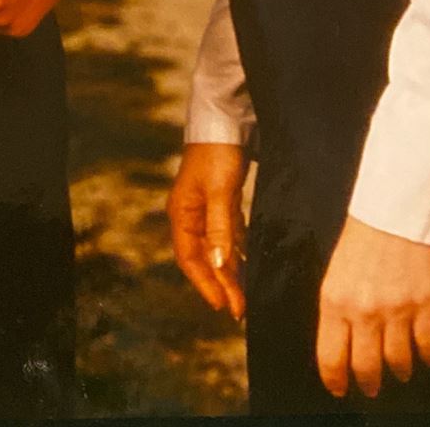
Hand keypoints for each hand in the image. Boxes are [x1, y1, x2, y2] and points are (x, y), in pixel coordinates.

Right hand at [168, 141, 248, 319]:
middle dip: (221, 283)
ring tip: (245, 296)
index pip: (190, 258)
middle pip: (204, 257)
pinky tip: (247, 265)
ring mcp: (206, 208)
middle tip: (240, 309)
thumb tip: (219, 265)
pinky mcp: (222, 202)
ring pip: (217, 249)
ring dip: (230, 272)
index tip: (223, 306)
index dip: (205, 284)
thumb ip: (219, 228)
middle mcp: (191, 214)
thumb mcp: (219, 192)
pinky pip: (228, 236)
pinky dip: (237, 252)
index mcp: (182, 213)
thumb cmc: (217, 154)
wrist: (226, 120)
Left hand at [316, 215, 429, 398]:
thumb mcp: (337, 271)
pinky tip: (425, 355)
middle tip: (372, 387)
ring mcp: (397, 309)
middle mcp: (364, 311)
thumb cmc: (363, 235)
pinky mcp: (426, 303)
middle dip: (369, 383)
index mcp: (335, 301)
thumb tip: (344, 341)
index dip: (335, 380)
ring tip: (400, 371)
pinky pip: (428, 346)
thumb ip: (339, 307)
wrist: (396, 205)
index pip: (331, 357)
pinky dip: (427, 356)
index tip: (340, 389)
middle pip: (367, 368)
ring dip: (399, 371)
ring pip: (398, 362)